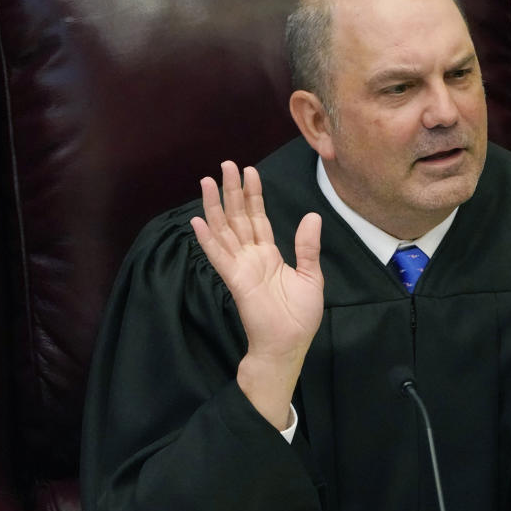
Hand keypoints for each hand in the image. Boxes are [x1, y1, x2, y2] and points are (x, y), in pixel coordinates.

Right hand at [190, 161, 323, 428]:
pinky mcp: (235, 280)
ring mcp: (240, 267)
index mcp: (268, 254)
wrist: (288, 345)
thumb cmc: (299, 317)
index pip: (258, 217)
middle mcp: (251, 256)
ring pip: (224, 230)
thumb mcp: (311, 276)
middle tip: (226, 165)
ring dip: (215, 207)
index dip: (253, 194)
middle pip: (238, 217)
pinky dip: (207, 240)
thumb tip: (312, 216)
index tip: (250, 171)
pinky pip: (218, 256)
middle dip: (232, 191)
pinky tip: (197, 221)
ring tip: (207, 181)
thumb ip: (307, 247)